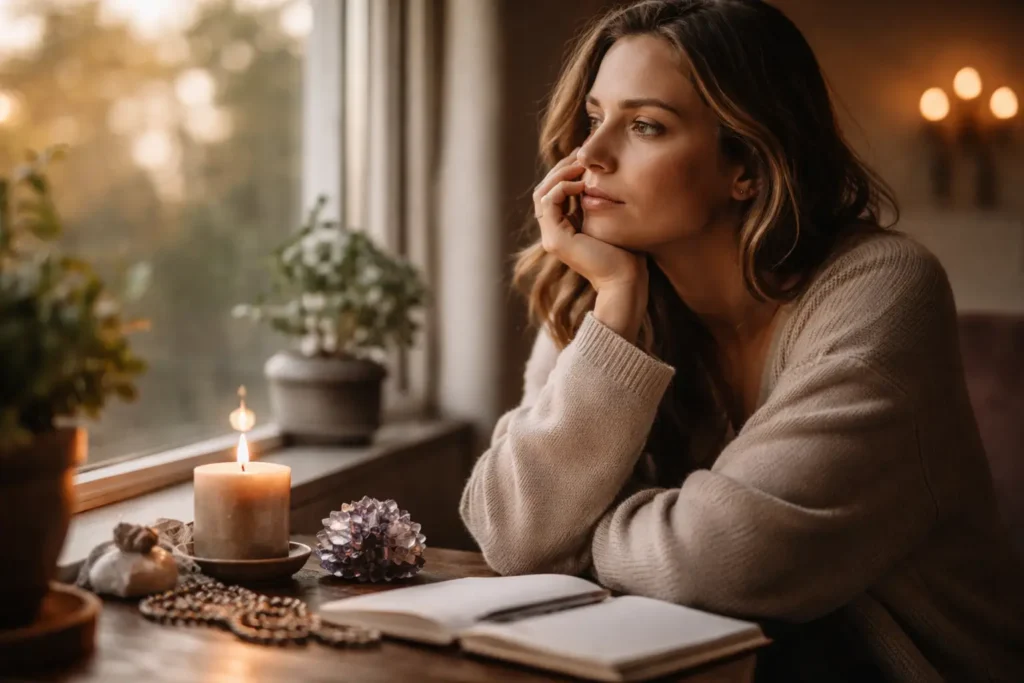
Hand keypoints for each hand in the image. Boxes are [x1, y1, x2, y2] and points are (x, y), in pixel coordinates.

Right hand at [533, 149, 647, 342]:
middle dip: (560, 168)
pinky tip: (581, 184)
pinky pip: (549, 202)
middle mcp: (553, 233)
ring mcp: (551, 237)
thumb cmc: (626, 253)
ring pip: (542, 193)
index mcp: (564, 230)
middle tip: (579, 153)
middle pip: (543, 190)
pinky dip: (562, 188)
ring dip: (560, 175)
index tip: (583, 157)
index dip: (564, 172)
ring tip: (580, 165)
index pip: (552, 193)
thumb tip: (602, 178)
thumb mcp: (610, 220)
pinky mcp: (556, 240)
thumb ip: (599, 203)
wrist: (626, 280)